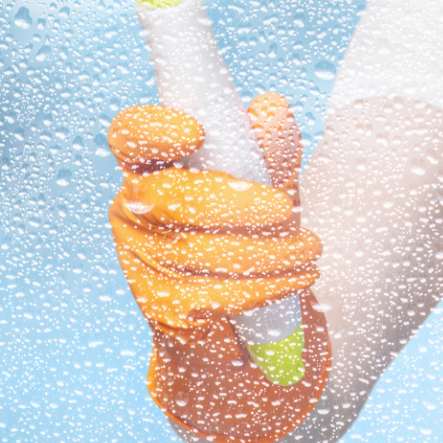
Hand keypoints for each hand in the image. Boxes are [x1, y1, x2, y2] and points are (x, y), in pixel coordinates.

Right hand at [107, 95, 330, 442]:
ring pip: (200, 251)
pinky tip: (297, 279)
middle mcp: (135, 212)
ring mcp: (143, 264)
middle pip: (169, 197)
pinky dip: (267, 287)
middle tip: (285, 209)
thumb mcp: (268, 186)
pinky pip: (218, 296)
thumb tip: (271, 111)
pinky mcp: (165, 311)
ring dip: (268, 251)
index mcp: (152, 168)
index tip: (196, 131)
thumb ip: (270, 150)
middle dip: (234, 204)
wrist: (250, 331)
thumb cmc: (251, 238)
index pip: (131, 136)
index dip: (154, 129)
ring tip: (310, 248)